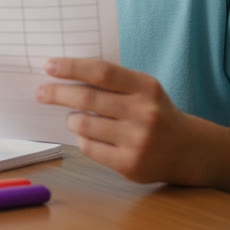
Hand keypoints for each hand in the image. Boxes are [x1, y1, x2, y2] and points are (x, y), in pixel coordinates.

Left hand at [36, 57, 209, 184]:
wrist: (189, 150)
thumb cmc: (155, 113)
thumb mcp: (143, 90)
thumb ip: (112, 82)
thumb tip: (64, 76)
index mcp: (146, 87)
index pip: (102, 71)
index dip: (72, 67)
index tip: (48, 65)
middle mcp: (144, 112)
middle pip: (87, 98)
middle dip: (57, 93)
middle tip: (40, 92)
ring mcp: (137, 140)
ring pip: (83, 124)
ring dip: (71, 119)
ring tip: (74, 118)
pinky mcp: (130, 164)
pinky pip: (89, 147)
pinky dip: (83, 139)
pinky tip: (90, 136)